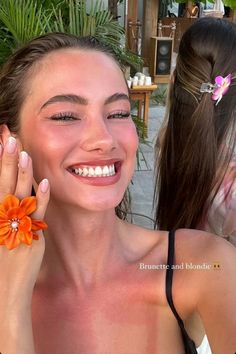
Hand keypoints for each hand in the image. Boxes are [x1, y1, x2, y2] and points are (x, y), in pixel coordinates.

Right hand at [0, 135, 49, 308]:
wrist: (4, 294)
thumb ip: (3, 212)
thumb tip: (10, 192)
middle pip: (2, 184)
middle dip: (5, 160)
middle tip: (7, 136)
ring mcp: (15, 230)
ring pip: (18, 196)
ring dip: (21, 174)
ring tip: (24, 153)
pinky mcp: (31, 240)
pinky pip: (36, 216)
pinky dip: (39, 199)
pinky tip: (43, 183)